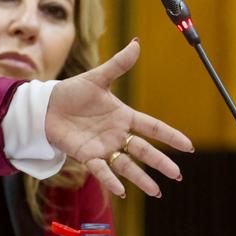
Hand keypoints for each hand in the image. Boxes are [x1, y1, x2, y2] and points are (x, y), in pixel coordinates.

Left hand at [43, 39, 192, 197]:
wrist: (46, 106)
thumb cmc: (72, 92)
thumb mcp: (97, 78)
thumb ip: (118, 64)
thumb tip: (136, 43)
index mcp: (123, 116)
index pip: (152, 127)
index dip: (170, 135)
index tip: (189, 146)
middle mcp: (117, 134)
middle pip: (144, 150)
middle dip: (161, 162)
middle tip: (178, 175)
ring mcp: (103, 147)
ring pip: (127, 165)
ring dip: (141, 178)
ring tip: (157, 192)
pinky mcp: (86, 156)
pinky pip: (101, 170)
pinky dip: (111, 180)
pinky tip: (122, 191)